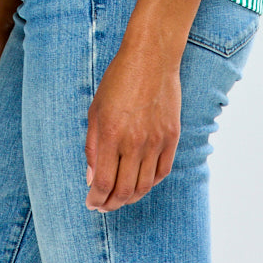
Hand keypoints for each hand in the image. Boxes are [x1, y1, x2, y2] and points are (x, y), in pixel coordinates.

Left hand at [84, 41, 180, 211]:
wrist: (152, 57)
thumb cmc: (119, 79)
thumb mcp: (96, 110)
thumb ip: (93, 146)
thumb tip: (92, 178)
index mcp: (112, 134)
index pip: (104, 183)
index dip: (96, 199)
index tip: (90, 202)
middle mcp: (135, 142)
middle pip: (124, 190)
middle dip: (111, 204)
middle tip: (103, 205)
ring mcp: (157, 141)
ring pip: (144, 185)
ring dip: (130, 197)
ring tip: (120, 197)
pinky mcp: (172, 137)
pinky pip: (162, 172)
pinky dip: (150, 183)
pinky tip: (140, 183)